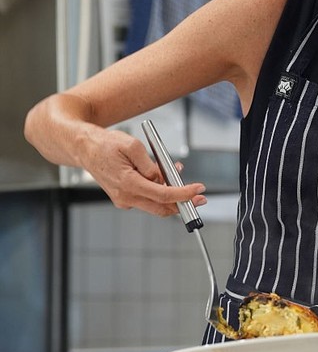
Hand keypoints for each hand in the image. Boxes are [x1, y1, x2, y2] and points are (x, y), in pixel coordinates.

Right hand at [78, 126, 206, 216]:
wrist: (84, 148)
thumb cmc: (105, 144)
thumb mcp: (133, 146)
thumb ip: (151, 165)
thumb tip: (163, 179)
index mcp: (128, 184)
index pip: (163, 195)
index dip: (183, 194)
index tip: (197, 191)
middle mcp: (125, 197)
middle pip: (161, 207)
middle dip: (183, 203)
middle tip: (199, 198)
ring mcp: (123, 200)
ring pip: (155, 204)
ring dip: (171, 195)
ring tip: (178, 177)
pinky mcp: (124, 198)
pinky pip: (147, 199)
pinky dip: (158, 191)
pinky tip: (162, 178)